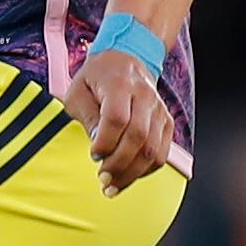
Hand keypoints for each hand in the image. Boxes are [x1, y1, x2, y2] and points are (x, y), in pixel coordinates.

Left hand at [73, 45, 172, 191]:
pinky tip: (128, 177)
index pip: (117, 118)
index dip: (105, 142)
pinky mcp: (166, 123)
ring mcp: (159, 110)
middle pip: (138, 137)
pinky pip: (161, 153)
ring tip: (113, 186)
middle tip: (102, 178)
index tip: (93, 154)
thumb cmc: (97, 78)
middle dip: (119, 164)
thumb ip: (86, 117)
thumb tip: (97, 145)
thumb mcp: (78, 92)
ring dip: (132, 173)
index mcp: (119, 84)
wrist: (126, 59)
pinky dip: (145, 170)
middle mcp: (144, 96)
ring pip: (153, 150)